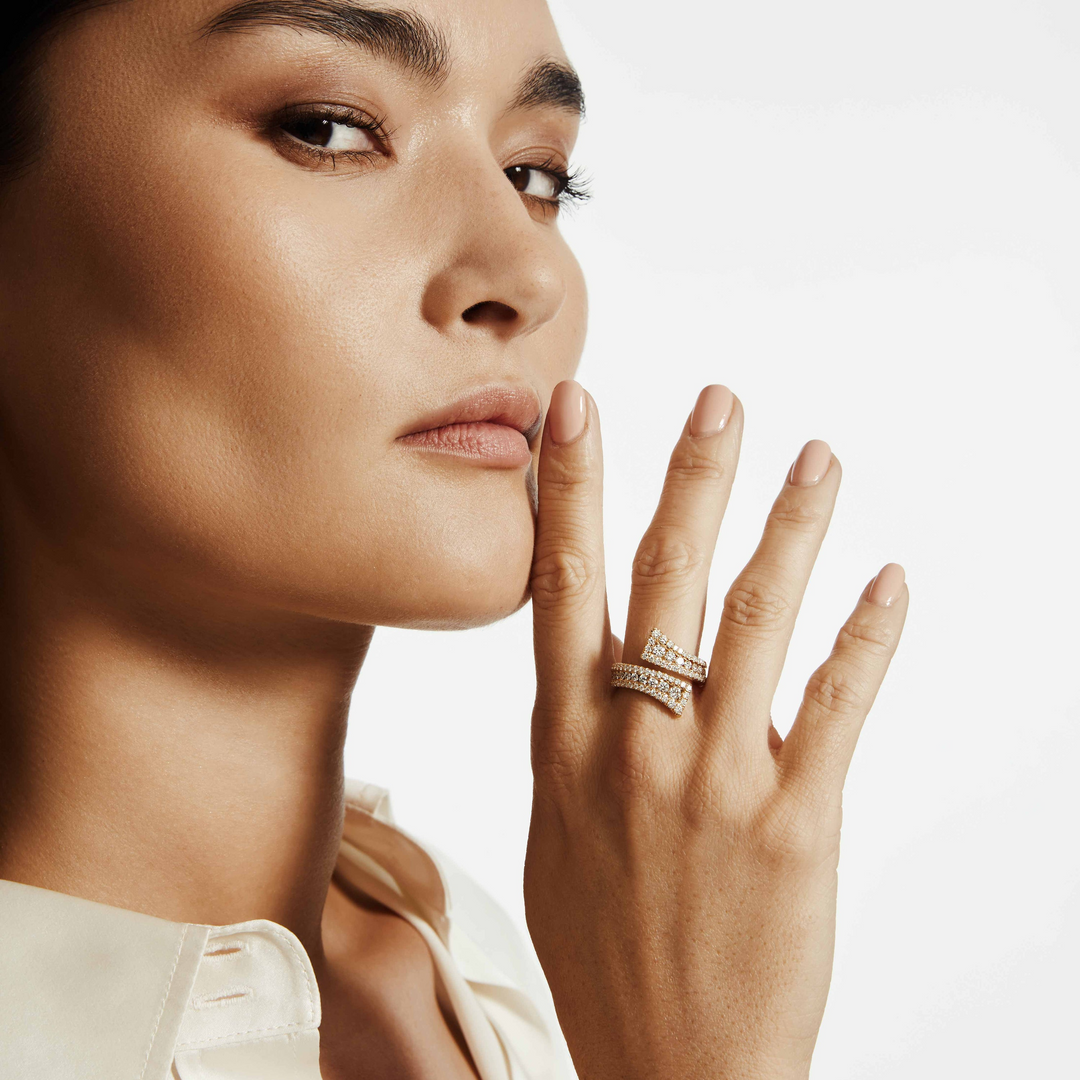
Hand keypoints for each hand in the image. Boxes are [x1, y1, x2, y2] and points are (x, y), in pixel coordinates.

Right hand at [524, 381, 907, 1079]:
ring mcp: (713, 781)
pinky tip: (890, 579)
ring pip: (755, 623)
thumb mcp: (556, 831)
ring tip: (817, 458)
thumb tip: (599, 667)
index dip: (569, 489)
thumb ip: (577, 739)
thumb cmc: (604, 948)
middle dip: (690, 477)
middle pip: (662, 580)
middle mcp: (631, 745)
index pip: (560, 585)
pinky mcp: (792, 824)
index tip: (578, 409)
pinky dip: (867, 636)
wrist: (666, 1069)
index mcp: (563, 742)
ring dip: (790, 529)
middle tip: (720, 399)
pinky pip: (838, 709)